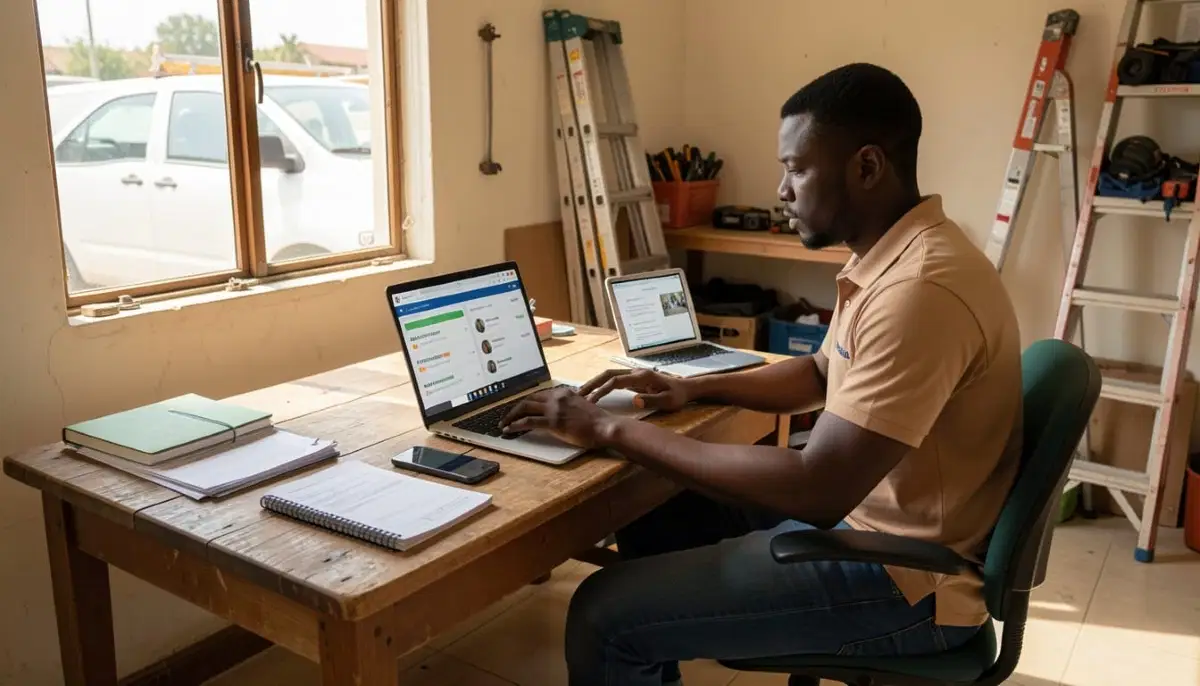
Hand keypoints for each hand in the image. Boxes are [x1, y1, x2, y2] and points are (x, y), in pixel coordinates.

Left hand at [500, 387, 618, 448]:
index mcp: (563, 392)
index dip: (526, 402)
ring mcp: (554, 408)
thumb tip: (556, 411)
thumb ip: (567, 404)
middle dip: (515, 408)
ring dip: (511, 416)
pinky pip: (529, 421)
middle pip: (529, 399)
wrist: (605, 426)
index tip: (519, 409)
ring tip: (504, 424)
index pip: (539, 394)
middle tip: (507, 417)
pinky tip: (510, 429)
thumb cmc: (596, 421)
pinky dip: (516, 424)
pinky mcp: (553, 422)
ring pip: (525, 407)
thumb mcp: (580, 405)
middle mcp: (557, 397)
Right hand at [578, 369, 690, 411]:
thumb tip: (634, 401)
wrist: (686, 388)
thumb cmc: (677, 396)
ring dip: (595, 383)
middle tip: (578, 395)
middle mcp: (635, 373)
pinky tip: (595, 394)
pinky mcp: (634, 379)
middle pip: (608, 374)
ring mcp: (634, 375)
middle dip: (592, 383)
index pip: (616, 382)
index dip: (602, 390)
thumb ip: (651, 400)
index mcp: (642, 377)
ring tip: (582, 394)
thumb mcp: (668, 401)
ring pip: (609, 376)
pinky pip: (614, 380)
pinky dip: (602, 385)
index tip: (591, 401)